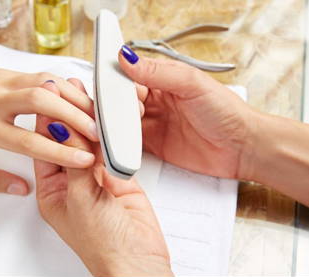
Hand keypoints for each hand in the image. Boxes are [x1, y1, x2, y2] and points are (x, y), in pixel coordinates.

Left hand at [34, 79, 171, 276]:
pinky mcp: (118, 176)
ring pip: (89, 141)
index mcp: (51, 189)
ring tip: (83, 92)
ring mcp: (94, 177)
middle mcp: (70, 181)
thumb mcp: (79, 198)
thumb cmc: (102, 242)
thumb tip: (64, 129)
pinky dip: (109, 132)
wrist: (136, 260)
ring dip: (88, 119)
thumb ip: (74, 161)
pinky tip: (105, 114)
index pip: (44, 147)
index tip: (48, 95)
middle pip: (67, 140)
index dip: (46, 121)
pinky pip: (111, 148)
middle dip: (67, 114)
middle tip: (65, 88)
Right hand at [119, 46, 257, 178]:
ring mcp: (154, 123)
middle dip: (114, 104)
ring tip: (110, 126)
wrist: (241, 148)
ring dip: (115, 123)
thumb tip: (128, 58)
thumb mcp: (193, 84)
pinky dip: (121, 143)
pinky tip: (117, 142)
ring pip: (123, 121)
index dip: (116, 79)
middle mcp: (156, 100)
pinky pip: (130, 143)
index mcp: (164, 80)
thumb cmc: (226, 111)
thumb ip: (159, 72)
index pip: (131, 76)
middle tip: (109, 110)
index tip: (106, 84)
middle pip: (123, 99)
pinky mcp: (154, 145)